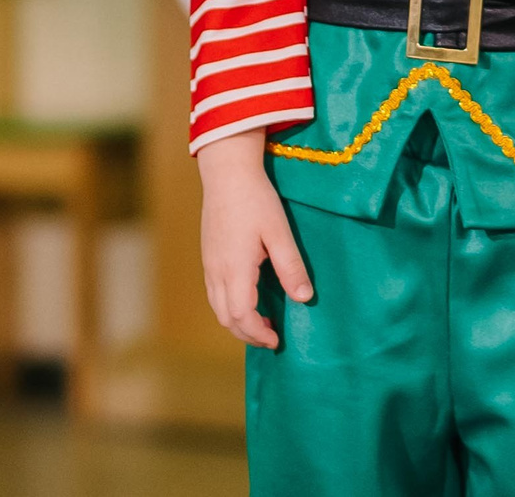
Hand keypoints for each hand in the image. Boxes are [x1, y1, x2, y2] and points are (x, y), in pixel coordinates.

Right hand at [198, 131, 311, 348]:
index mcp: (234, 270)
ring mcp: (209, 265)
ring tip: (263, 323)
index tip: (277, 340)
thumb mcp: (280, 233)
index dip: (258, 333)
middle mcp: (217, 272)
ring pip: (217, 307)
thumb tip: (304, 298)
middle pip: (226, 317)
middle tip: (272, 338)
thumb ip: (291, 267)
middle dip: (247, 333)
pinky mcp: (209, 257)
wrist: (227, 174)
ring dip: (237, 321)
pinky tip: (248, 299)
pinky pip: (215, 293)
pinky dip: (230, 306)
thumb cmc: (256, 201)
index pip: (241, 316)